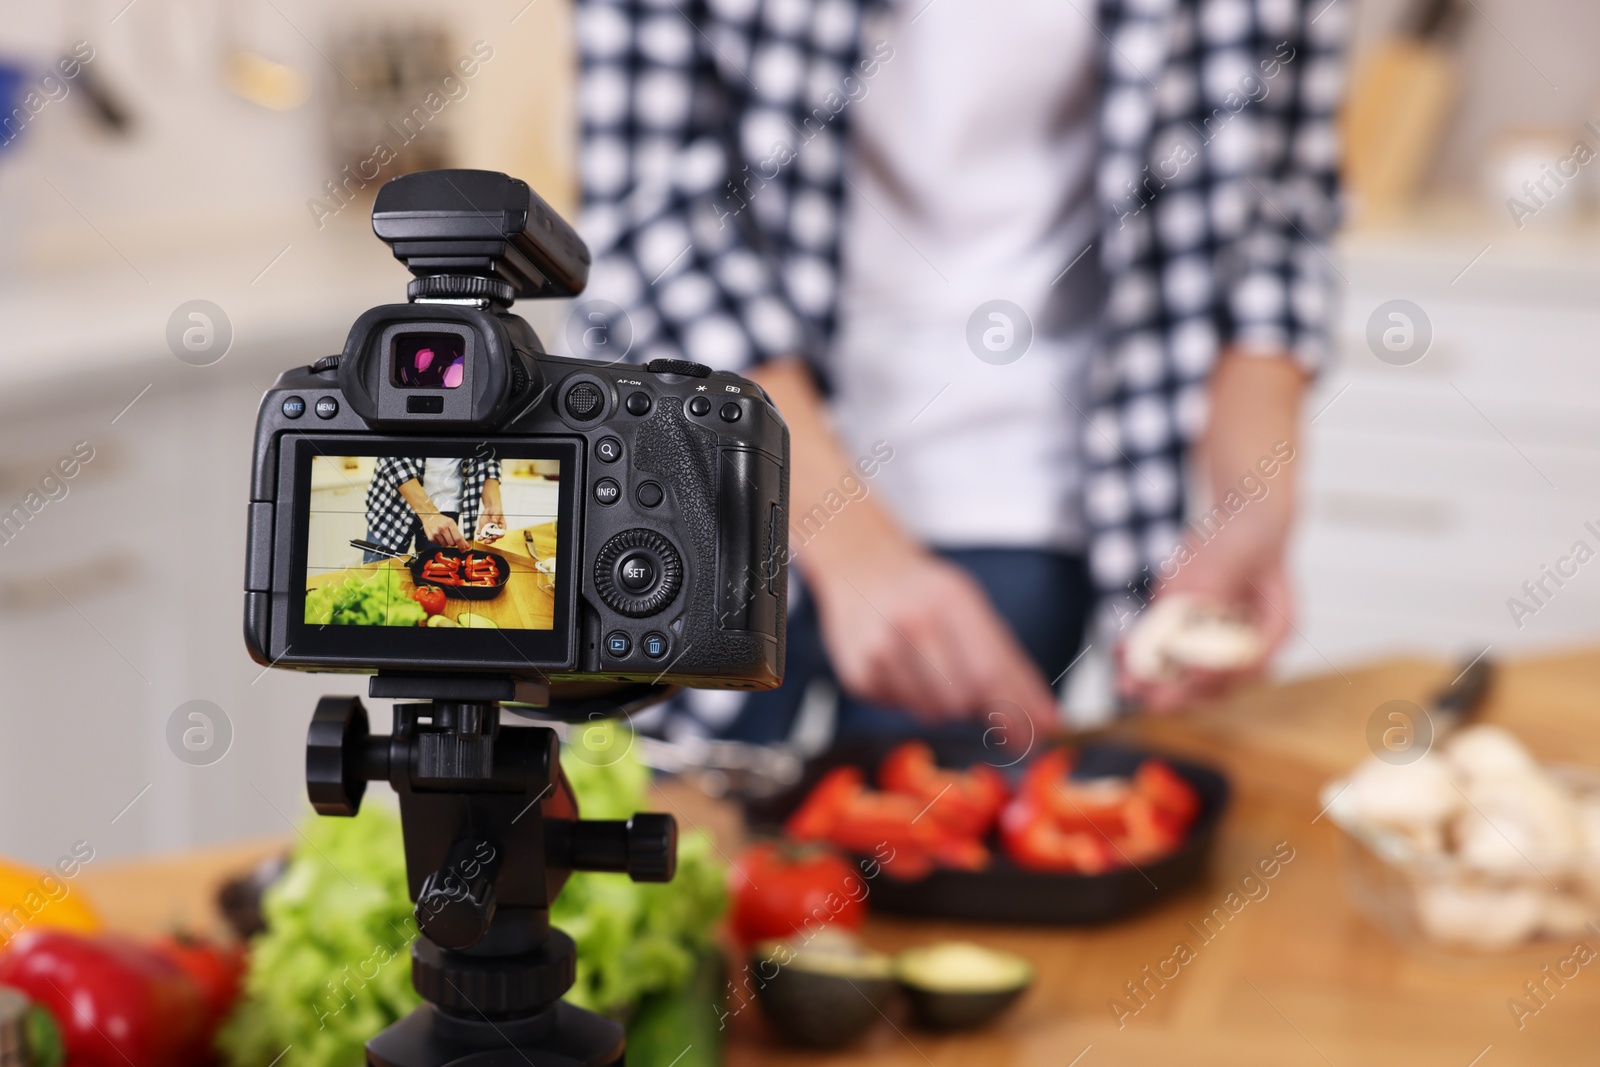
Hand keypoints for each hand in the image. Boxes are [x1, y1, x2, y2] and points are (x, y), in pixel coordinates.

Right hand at [421, 513, 466, 549]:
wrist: (430, 516)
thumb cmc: (443, 521)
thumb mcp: (452, 524)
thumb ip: (460, 536)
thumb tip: (467, 547)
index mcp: (450, 523)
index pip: (458, 538)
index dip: (462, 546)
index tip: (464, 550)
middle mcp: (442, 528)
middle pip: (452, 543)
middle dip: (453, 543)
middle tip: (450, 537)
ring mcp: (436, 532)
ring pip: (445, 545)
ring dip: (446, 542)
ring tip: (443, 535)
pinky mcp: (430, 537)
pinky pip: (438, 544)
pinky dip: (439, 542)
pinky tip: (438, 535)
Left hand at [475, 509, 504, 541]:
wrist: (490, 509)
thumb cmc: (496, 511)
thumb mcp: (497, 513)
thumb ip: (496, 517)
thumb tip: (494, 521)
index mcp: (501, 527)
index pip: (501, 534)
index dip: (498, 536)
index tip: (494, 536)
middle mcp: (495, 530)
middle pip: (493, 537)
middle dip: (490, 540)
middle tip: (486, 541)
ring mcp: (489, 530)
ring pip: (487, 536)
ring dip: (483, 538)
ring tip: (480, 539)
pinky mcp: (483, 528)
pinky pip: (481, 531)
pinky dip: (479, 532)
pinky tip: (478, 533)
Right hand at [807, 539, 1058, 737]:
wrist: (861, 567)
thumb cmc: (925, 592)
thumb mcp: (972, 607)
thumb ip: (1010, 664)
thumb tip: (1048, 719)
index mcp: (950, 600)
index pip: (991, 673)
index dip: (1017, 713)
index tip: (1034, 738)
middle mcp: (912, 623)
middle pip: (962, 699)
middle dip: (980, 708)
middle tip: (982, 699)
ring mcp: (879, 650)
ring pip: (932, 713)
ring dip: (944, 703)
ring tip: (932, 667)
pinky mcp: (857, 675)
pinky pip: (901, 710)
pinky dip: (911, 698)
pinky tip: (903, 667)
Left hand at [1118, 350, 1305, 711]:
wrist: (1243, 515)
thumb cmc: (1245, 532)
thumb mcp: (1231, 550)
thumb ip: (1210, 586)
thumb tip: (1186, 619)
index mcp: (1276, 626)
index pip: (1246, 665)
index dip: (1209, 679)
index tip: (1176, 685)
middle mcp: (1253, 642)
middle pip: (1215, 681)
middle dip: (1175, 691)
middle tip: (1139, 695)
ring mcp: (1225, 639)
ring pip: (1191, 674)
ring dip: (1156, 679)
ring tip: (1122, 681)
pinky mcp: (1199, 632)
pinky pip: (1174, 652)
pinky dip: (1148, 656)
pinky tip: (1121, 655)